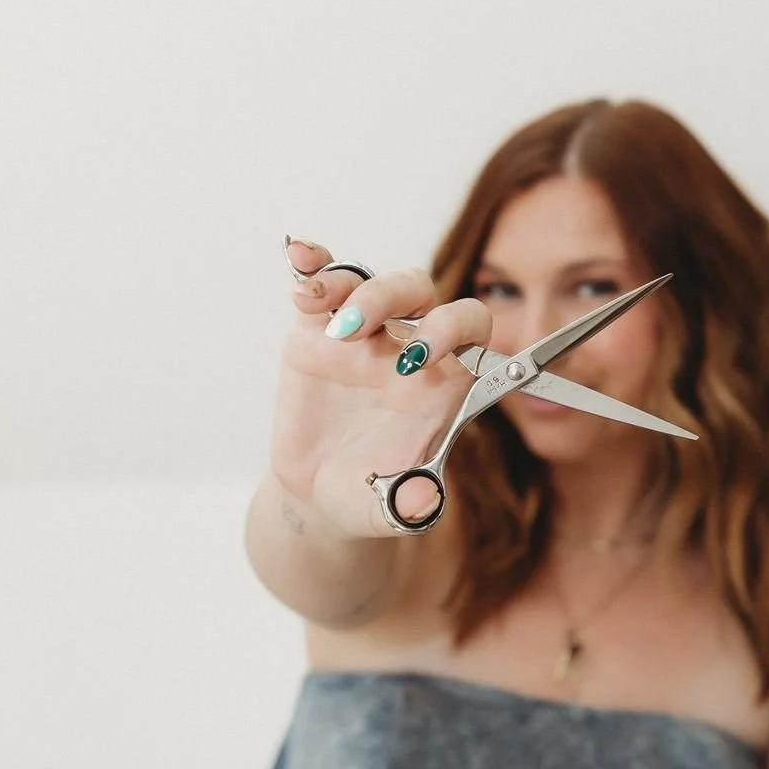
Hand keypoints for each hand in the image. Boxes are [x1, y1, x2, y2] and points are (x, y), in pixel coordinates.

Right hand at [274, 238, 491, 538]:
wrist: (321, 494)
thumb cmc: (371, 496)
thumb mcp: (391, 510)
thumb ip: (411, 506)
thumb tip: (424, 502)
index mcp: (443, 379)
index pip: (469, 330)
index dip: (454, 329)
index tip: (424, 353)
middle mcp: (408, 346)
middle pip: (418, 292)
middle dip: (394, 299)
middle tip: (360, 333)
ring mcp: (364, 335)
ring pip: (371, 283)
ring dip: (353, 289)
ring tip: (326, 317)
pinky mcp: (317, 332)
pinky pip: (321, 287)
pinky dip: (313, 267)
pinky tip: (299, 259)